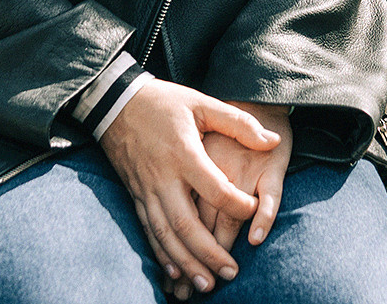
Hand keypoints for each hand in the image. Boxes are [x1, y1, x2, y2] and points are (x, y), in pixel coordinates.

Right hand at [98, 79, 280, 297]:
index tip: (253, 208)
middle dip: (210, 253)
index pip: (215, 190)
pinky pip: (148, 230)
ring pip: (166, 235)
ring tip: (206, 284)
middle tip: (231, 273)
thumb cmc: (163, 102)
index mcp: (184, 154)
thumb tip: (272, 140)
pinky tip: (175, 271)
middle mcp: (164, 178)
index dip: (238, 204)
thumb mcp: (201, 102)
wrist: (114, 103)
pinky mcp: (136, 195)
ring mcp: (147, 190)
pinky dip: (161, 254)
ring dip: (186, 262)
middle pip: (187, 225)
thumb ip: (238, 123)